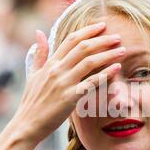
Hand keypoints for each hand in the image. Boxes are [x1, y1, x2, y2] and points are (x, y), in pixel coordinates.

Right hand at [14, 22, 124, 143]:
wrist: (27, 124)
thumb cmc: (31, 101)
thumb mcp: (33, 73)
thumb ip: (39, 53)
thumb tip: (39, 32)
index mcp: (51, 63)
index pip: (71, 40)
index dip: (88, 30)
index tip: (102, 25)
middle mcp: (58, 69)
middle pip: (83, 47)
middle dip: (103, 40)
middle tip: (117, 37)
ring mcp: (64, 82)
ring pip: (90, 62)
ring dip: (108, 54)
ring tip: (122, 50)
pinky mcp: (70, 97)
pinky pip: (92, 82)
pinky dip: (106, 74)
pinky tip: (117, 68)